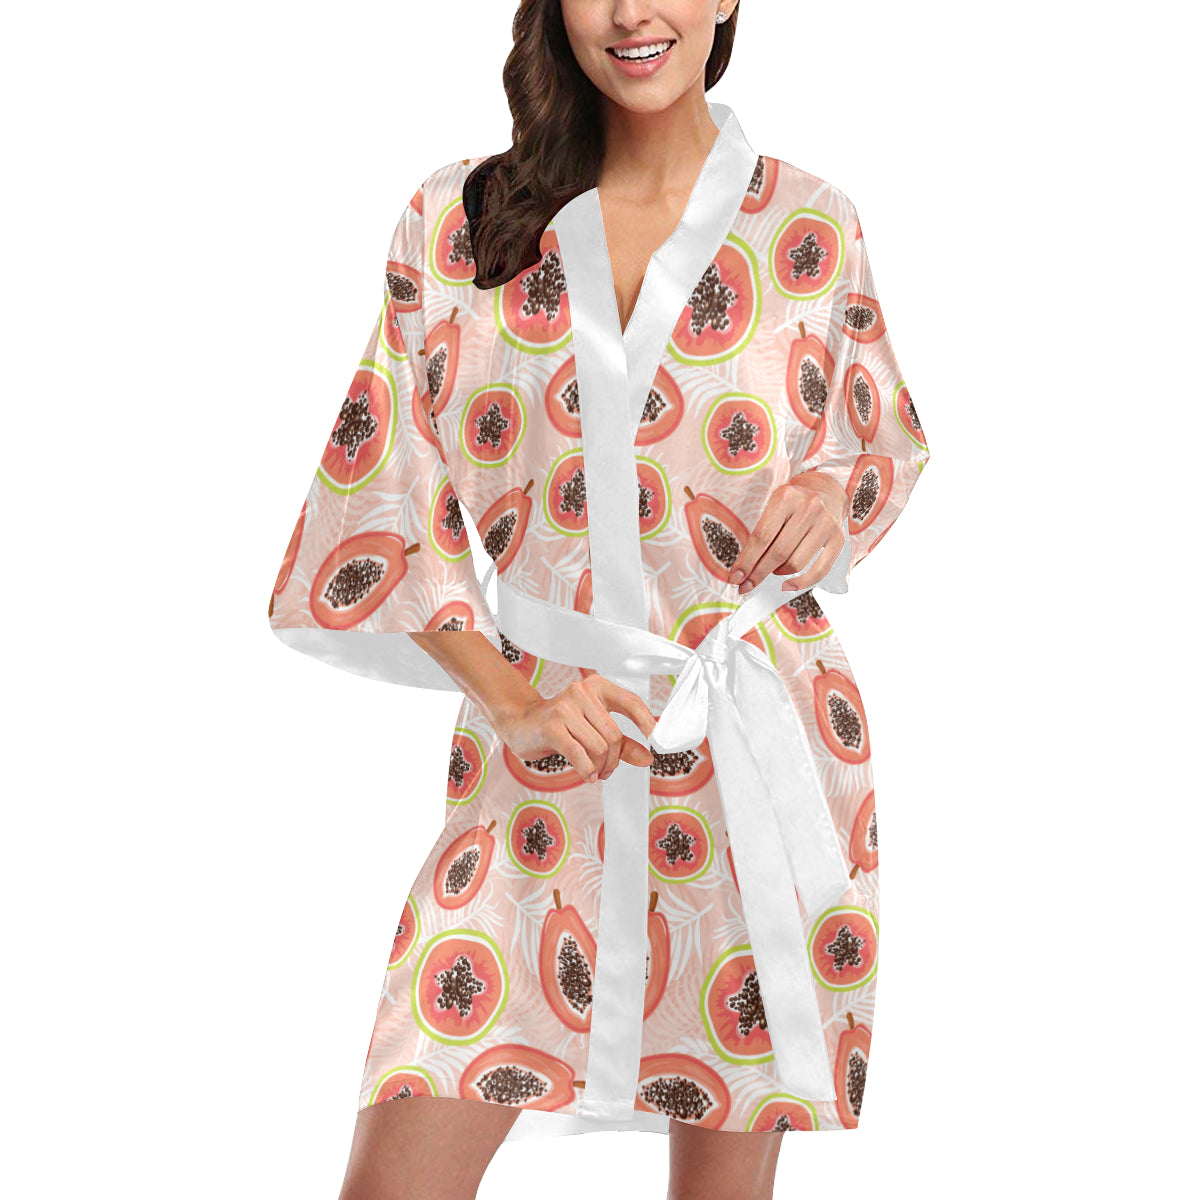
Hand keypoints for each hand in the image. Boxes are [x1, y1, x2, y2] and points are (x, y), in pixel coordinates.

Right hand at [491, 673, 657, 783]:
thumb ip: (621, 743)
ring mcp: (565, 707)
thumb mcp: (592, 730)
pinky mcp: (552, 726)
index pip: (631, 702)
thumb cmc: (559, 725)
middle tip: (607, 770)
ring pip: (599, 747)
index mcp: (597, 687)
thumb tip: (647, 758)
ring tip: (594, 771)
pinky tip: (587, 775)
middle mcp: (582, 692)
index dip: (647, 723)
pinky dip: (587, 770)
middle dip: (614, 760)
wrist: (520, 722)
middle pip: (614, 735)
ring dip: (600, 767)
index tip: (655, 740)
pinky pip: (580, 755)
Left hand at [726, 471, 848, 594]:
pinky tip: (787, 585)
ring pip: (796, 563)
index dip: (746, 561)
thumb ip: (762, 534)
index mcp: (786, 497)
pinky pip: (820, 570)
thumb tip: (744, 570)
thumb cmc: (793, 502)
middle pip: (778, 552)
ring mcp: (826, 524)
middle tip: (746, 585)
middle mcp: (809, 508)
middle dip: (758, 573)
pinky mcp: (839, 538)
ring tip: (772, 570)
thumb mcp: (774, 506)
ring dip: (778, 573)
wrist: (826, 489)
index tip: (735, 577)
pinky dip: (801, 583)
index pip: (762, 537)